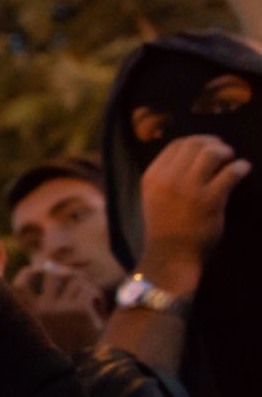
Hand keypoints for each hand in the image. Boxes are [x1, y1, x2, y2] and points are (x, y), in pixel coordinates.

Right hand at [11, 266, 104, 352]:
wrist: (79, 370)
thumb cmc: (61, 348)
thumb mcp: (41, 328)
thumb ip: (36, 303)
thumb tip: (43, 265)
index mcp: (28, 314)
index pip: (21, 283)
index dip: (28, 273)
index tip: (37, 270)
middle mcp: (42, 309)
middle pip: (53, 275)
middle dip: (65, 274)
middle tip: (73, 280)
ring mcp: (61, 309)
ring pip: (75, 281)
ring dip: (84, 287)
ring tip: (88, 300)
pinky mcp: (80, 311)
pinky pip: (88, 291)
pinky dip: (95, 297)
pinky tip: (97, 307)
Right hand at [139, 136, 250, 289]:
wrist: (170, 255)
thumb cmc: (164, 227)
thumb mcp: (154, 197)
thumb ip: (166, 178)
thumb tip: (192, 156)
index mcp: (152, 177)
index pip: (176, 144)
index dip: (195, 140)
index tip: (207, 145)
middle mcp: (168, 180)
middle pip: (195, 144)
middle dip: (213, 143)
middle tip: (224, 151)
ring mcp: (189, 190)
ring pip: (212, 153)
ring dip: (226, 152)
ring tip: (232, 159)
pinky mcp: (210, 201)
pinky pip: (230, 173)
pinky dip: (240, 167)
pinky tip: (243, 169)